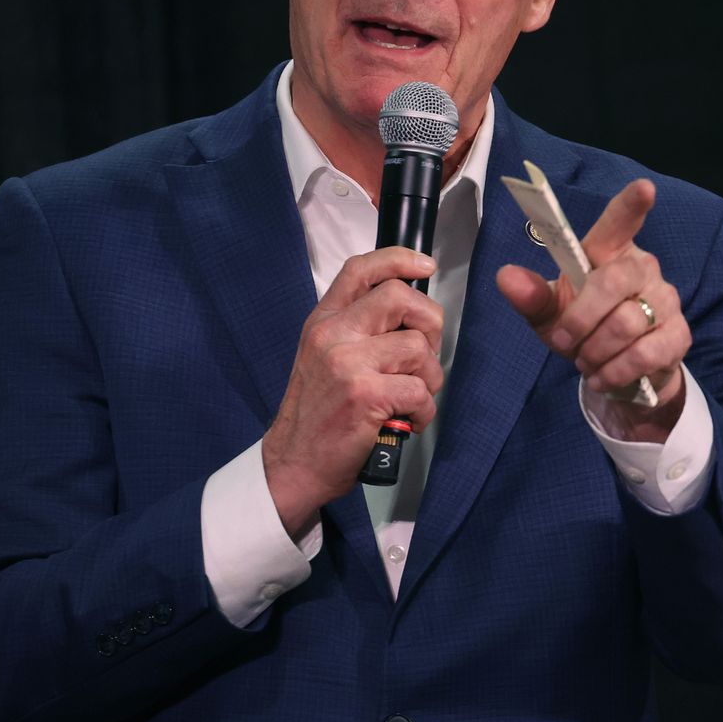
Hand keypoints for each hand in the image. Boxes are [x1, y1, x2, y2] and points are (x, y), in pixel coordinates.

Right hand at [262, 247, 444, 537]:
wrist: (293, 463)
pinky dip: (424, 410)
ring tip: (411, 398)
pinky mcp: (365, 395)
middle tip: (423, 356)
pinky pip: (420, 390)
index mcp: (323, 321)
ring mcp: (347, 363)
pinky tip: (408, 420)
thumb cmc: (316, 414)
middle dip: (429, 324)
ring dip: (429, 378)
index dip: (398, 259)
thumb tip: (409, 315)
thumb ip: (355, 330)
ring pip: (418, 348)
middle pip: (400, 298)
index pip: (360, 269)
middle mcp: (333, 334)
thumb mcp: (322, 357)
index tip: (425, 266)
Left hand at [496, 178, 690, 442]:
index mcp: (609, 252)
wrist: (616, 373)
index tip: (644, 188)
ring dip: (596, 350)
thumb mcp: (550, 314)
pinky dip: (615, 371)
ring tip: (585, 361)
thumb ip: (532, 297)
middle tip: (562, 341)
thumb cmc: (582, 329)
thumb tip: (505, 276)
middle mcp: (643, 268)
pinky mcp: (678, 335)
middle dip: (580, 319)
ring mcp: (665, 300)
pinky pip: (645, 353)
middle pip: (613, 281)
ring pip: (627, 322)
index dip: (632, 204)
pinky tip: (602, 377)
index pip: (620, 222)